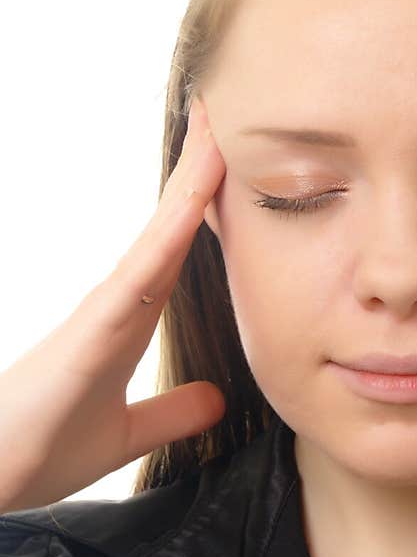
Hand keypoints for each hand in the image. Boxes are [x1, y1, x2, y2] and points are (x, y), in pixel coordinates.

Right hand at [0, 97, 227, 514]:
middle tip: (229, 107)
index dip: (207, 202)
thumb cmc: (40, 449)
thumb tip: (216, 400)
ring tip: (219, 124)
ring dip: (193, 180)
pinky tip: (198, 196)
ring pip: (161, 233)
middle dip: (202, 167)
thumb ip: (169, 414)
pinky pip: (142, 271)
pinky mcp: (92, 330)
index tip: (236, 155)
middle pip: (172, 223)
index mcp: (129, 319)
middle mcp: (119, 301)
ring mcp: (104, 309)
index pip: (179, 247)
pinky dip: (172, 230)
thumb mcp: (124, 434)